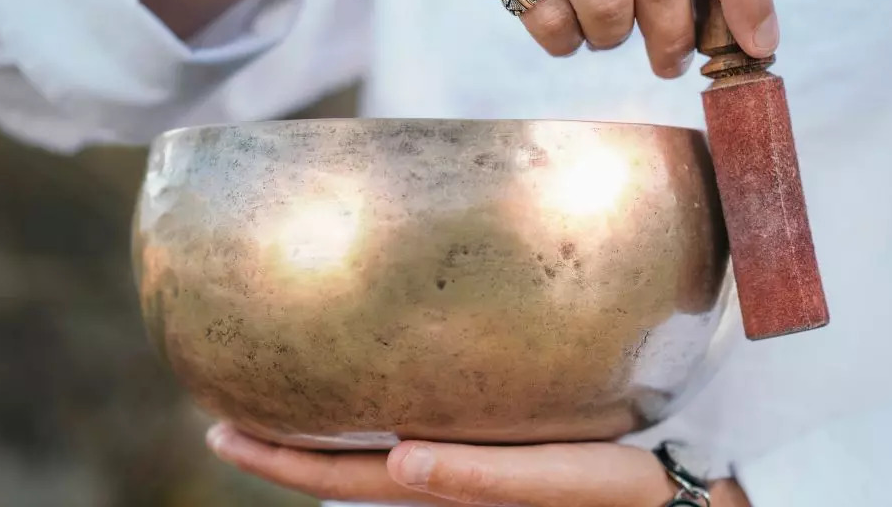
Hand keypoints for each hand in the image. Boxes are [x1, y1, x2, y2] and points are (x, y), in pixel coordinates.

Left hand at [206, 423, 751, 506]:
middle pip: (340, 469)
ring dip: (318, 435)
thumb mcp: (560, 484)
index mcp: (446, 492)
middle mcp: (439, 483)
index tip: (218, 431)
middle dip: (280, 448)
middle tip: (223, 414)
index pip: (342, 479)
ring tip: (277, 399)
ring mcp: (459, 472)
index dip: (280, 461)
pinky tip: (366, 395)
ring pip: (368, 456)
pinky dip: (368, 421)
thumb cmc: (621, 492)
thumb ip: (482, 478)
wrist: (673, 497)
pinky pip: (407, 438)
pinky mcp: (485, 454)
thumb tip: (399, 457)